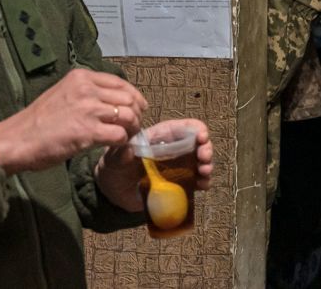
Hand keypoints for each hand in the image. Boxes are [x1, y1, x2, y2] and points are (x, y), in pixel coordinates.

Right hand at [0, 68, 146, 174]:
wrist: (15, 141)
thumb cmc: (36, 121)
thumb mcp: (62, 94)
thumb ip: (86, 93)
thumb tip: (114, 101)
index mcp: (81, 77)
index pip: (121, 83)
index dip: (134, 97)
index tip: (137, 108)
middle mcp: (87, 89)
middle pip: (129, 98)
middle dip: (136, 114)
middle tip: (133, 126)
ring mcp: (88, 109)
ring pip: (129, 115)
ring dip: (132, 128)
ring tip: (126, 136)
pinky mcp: (88, 132)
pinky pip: (120, 134)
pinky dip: (122, 141)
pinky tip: (115, 145)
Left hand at [95, 118, 215, 213]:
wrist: (113, 191)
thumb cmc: (115, 166)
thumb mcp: (114, 158)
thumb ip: (120, 154)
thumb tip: (129, 149)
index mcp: (163, 136)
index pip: (185, 127)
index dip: (198, 129)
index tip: (202, 137)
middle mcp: (175, 149)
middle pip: (198, 144)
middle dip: (206, 148)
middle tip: (204, 158)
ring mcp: (179, 167)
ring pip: (201, 162)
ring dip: (207, 166)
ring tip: (204, 172)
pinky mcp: (179, 184)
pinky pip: (196, 181)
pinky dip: (203, 182)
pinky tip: (202, 186)